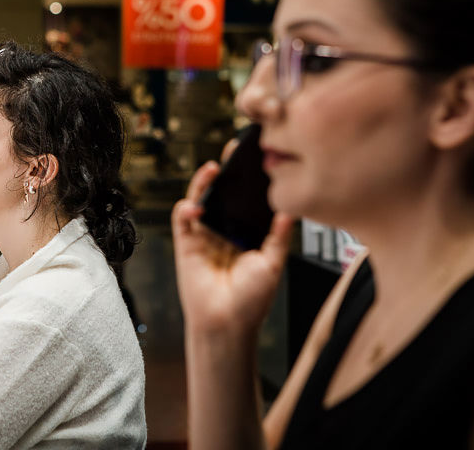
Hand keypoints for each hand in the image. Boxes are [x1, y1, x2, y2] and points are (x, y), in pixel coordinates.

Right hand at [172, 154, 293, 337]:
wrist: (228, 324)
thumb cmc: (251, 300)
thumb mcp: (273, 263)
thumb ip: (279, 235)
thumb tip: (291, 210)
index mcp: (246, 233)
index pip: (246, 199)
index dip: (250, 179)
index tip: (258, 158)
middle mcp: (225, 230)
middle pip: (223, 193)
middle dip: (227, 171)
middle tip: (233, 150)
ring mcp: (205, 235)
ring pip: (201, 200)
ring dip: (203, 183)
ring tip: (213, 169)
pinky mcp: (187, 244)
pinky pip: (183, 219)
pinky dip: (187, 209)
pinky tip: (196, 207)